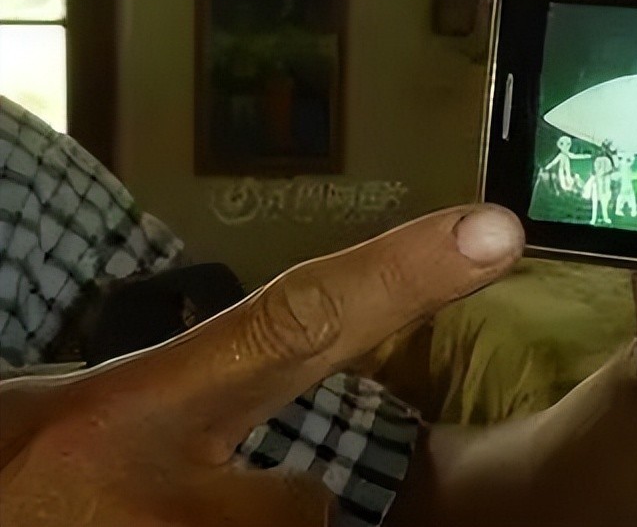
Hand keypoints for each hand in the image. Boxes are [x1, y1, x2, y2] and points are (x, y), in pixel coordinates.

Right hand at [0, 205, 522, 526]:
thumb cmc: (17, 465)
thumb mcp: (91, 416)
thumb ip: (206, 402)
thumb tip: (302, 447)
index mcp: (133, 411)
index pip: (295, 321)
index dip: (401, 275)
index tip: (495, 231)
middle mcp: (166, 498)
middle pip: (300, 508)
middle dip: (255, 513)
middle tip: (148, 506)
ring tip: (129, 519)